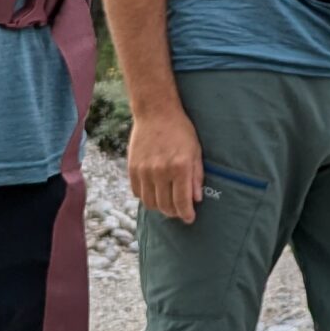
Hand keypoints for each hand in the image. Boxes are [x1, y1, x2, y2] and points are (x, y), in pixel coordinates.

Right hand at [129, 107, 204, 222]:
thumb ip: (196, 176)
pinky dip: (146, 197)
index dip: (187, 214)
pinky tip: (154, 192)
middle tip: (179, 211)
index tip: (190, 218)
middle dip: (174, 213)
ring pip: (150, 203)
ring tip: (167, 203)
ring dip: (160, 207)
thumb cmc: (180, 130)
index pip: (182, 202)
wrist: (156, 112)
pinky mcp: (132, 168)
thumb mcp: (195, 151)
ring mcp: (144, 171)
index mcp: (180, 167)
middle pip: (165, 206)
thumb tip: (196, 199)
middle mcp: (161, 171)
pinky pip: (137, 193)